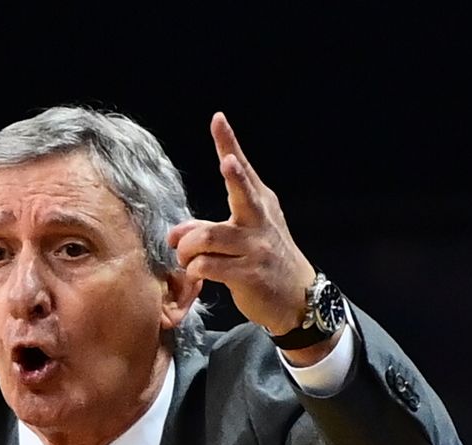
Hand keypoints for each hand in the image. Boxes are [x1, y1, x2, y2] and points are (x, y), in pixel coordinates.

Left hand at [166, 113, 317, 338]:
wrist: (297, 298)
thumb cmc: (265, 260)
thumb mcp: (244, 236)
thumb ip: (207, 228)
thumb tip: (173, 233)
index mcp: (260, 204)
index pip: (243, 169)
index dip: (229, 143)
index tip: (218, 119)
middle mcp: (259, 220)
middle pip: (242, 191)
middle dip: (235, 175)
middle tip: (226, 162)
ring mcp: (255, 247)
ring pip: (207, 236)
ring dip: (187, 247)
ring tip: (185, 256)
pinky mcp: (248, 274)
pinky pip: (207, 266)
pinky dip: (194, 269)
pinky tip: (197, 273)